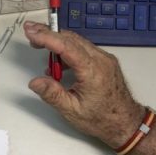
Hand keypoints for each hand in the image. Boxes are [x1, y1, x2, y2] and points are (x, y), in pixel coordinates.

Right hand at [24, 21, 144, 147]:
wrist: (125, 122)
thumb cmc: (102, 119)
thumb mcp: (72, 111)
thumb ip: (52, 94)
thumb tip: (35, 82)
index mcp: (93, 71)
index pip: (66, 47)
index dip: (46, 37)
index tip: (31, 33)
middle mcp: (101, 60)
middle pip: (71, 39)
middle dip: (48, 33)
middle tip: (30, 32)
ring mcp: (104, 59)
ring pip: (77, 41)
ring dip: (57, 41)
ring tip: (39, 44)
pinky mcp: (104, 61)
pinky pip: (83, 48)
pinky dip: (67, 49)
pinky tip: (57, 61)